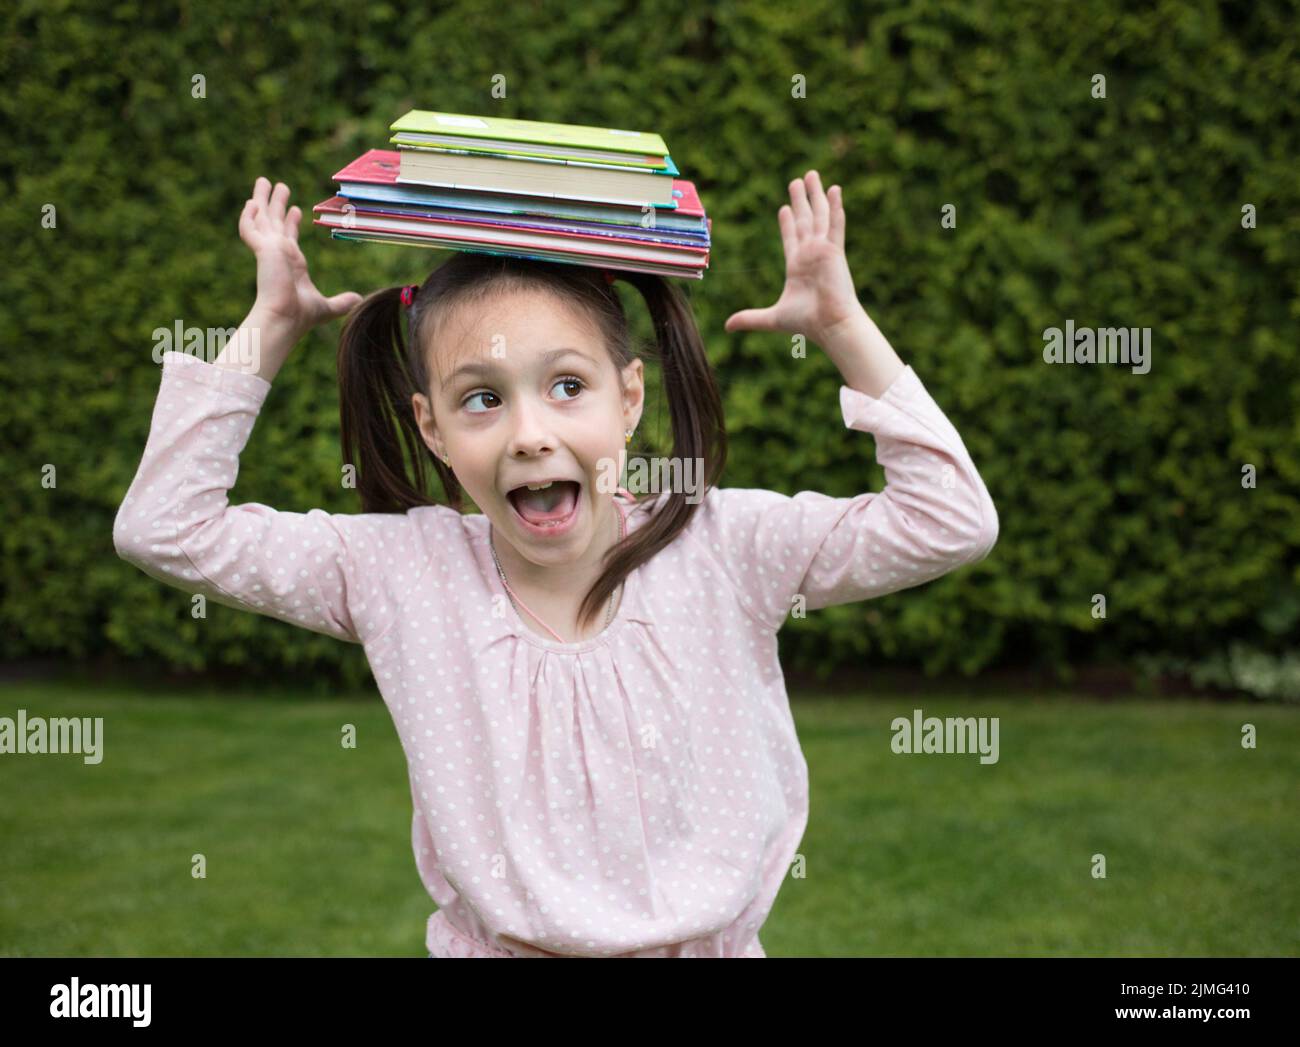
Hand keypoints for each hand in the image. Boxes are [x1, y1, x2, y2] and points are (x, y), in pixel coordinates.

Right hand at [239, 177, 361, 336]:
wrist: (285, 319)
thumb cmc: (301, 316)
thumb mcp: (327, 307)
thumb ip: (342, 302)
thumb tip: (359, 300)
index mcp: (291, 264)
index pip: (289, 238)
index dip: (292, 223)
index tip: (297, 209)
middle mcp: (278, 254)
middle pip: (275, 222)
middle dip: (277, 204)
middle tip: (278, 185)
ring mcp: (268, 251)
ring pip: (261, 219)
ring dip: (262, 200)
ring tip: (264, 181)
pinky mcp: (261, 250)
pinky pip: (250, 228)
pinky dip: (248, 216)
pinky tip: (250, 203)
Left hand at [724, 170, 863, 345]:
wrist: (830, 325)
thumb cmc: (807, 322)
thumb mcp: (772, 318)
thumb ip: (750, 318)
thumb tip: (727, 326)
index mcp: (797, 266)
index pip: (791, 237)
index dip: (787, 222)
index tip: (784, 207)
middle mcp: (811, 254)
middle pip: (805, 220)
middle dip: (801, 200)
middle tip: (797, 180)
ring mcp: (823, 250)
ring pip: (819, 216)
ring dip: (815, 195)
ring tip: (812, 175)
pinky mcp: (834, 250)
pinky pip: (835, 223)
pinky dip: (835, 206)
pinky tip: (834, 189)